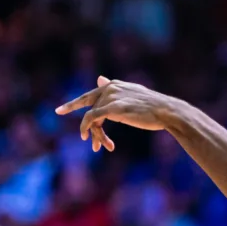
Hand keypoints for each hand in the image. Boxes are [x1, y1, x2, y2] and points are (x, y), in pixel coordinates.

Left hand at [55, 76, 179, 151]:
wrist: (166, 111)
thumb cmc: (154, 108)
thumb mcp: (132, 95)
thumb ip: (115, 89)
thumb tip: (99, 78)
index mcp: (115, 84)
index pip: (91, 93)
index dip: (75, 103)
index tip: (60, 110)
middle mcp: (110, 87)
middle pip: (88, 104)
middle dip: (75, 112)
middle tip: (62, 115)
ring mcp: (110, 96)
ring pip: (91, 116)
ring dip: (95, 134)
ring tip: (99, 147)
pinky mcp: (112, 108)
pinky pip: (92, 118)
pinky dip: (88, 129)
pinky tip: (87, 138)